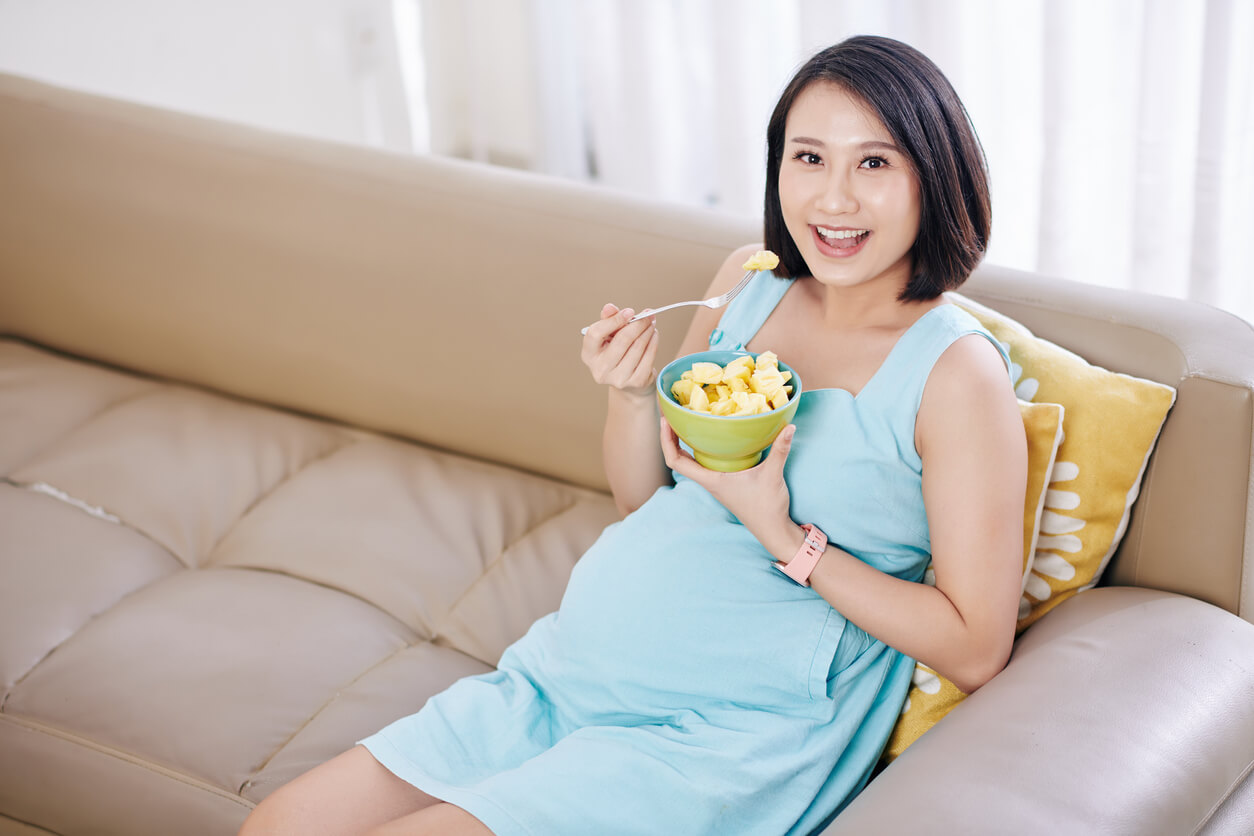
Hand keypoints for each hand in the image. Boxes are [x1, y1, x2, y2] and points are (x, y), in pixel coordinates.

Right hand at [581, 303, 657, 396]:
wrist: (627, 379)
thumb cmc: (615, 352)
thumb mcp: (607, 335)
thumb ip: (608, 319)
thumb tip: (610, 307)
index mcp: (589, 355)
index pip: (596, 334)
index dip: (614, 320)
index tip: (629, 312)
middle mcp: (600, 369)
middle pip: (622, 340)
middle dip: (638, 324)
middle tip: (647, 315)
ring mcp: (618, 378)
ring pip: (638, 346)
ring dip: (648, 331)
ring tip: (651, 323)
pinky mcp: (636, 382)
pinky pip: (649, 356)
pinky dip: (654, 342)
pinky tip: (653, 335)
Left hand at [660, 417, 795, 534]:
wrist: (773, 530)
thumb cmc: (767, 507)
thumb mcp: (772, 475)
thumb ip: (780, 450)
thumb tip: (789, 426)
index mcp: (711, 480)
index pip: (676, 461)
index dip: (666, 441)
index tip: (665, 421)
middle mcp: (709, 481)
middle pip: (678, 459)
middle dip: (671, 437)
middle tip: (671, 413)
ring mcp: (716, 482)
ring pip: (690, 461)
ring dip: (683, 442)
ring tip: (684, 420)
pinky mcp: (725, 482)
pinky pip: (705, 463)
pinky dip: (700, 449)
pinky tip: (710, 437)